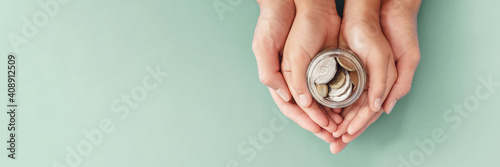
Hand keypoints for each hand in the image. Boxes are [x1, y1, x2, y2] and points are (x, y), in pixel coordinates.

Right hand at [252, 0, 342, 141]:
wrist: (299, 3)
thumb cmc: (275, 22)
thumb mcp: (266, 45)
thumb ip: (273, 72)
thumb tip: (290, 99)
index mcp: (278, 78)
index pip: (291, 107)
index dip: (305, 120)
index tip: (320, 128)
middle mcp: (293, 79)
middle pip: (307, 109)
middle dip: (319, 124)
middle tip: (334, 134)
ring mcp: (308, 73)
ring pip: (319, 102)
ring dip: (329, 115)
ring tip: (342, 125)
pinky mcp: (322, 64)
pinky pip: (330, 87)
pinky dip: (337, 99)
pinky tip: (347, 107)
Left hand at [331, 0, 421, 152]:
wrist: (368, 14)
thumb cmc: (387, 34)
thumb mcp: (391, 60)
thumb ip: (387, 84)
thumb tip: (380, 108)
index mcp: (385, 85)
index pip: (370, 113)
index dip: (358, 126)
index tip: (345, 137)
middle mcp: (373, 84)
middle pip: (359, 114)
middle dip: (348, 129)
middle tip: (335, 143)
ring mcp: (361, 78)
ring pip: (350, 105)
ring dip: (341, 120)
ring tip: (329, 132)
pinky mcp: (349, 70)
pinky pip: (342, 92)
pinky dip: (335, 104)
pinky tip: (327, 112)